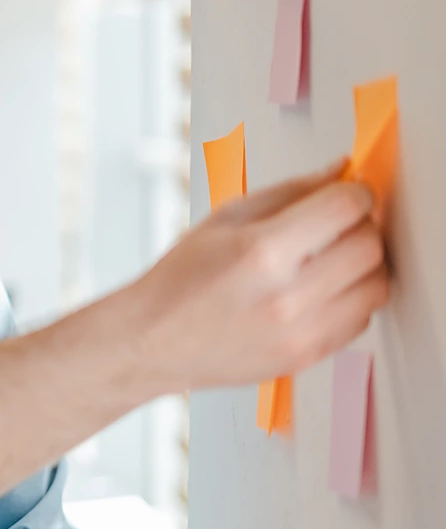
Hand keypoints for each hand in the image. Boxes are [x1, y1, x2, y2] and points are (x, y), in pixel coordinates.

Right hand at [114, 161, 387, 396]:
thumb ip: (289, 192)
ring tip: (331, 258)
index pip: (347, 207)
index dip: (355, 191)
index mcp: (262, 251)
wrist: (152, 341)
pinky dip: (351, 299)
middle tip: (338, 223)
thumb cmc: (178, 282)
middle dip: (360, 225)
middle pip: (370, 245)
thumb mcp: (224, 219)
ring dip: (362, 264)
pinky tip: (322, 290)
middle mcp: (287, 295)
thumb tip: (338, 172)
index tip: (348, 192)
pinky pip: (361, 319)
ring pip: (376, 284)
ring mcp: (301, 331)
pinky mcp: (307, 355)